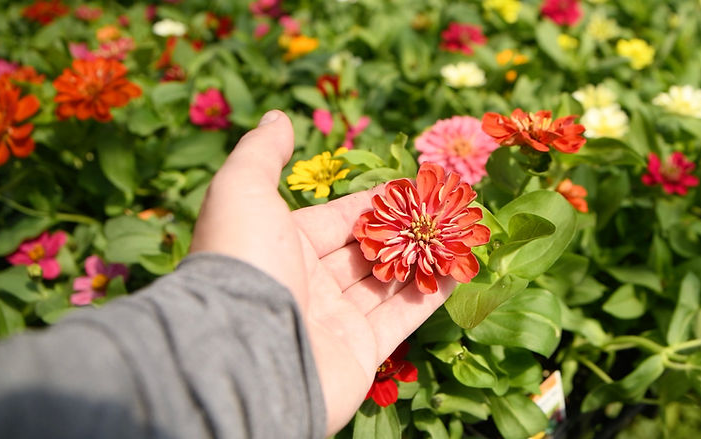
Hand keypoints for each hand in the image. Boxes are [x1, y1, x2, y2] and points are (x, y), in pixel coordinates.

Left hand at [190, 110, 453, 433]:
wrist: (239, 350)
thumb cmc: (242, 261)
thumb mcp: (241, 190)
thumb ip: (262, 153)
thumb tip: (277, 118)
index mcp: (280, 245)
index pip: (336, 219)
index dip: (374, 203)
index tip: (413, 185)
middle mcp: (307, 284)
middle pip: (366, 251)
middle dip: (405, 229)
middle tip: (445, 207)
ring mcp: (333, 321)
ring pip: (388, 283)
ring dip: (424, 258)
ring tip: (461, 232)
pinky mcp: (359, 353)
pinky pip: (402, 318)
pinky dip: (431, 295)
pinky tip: (459, 269)